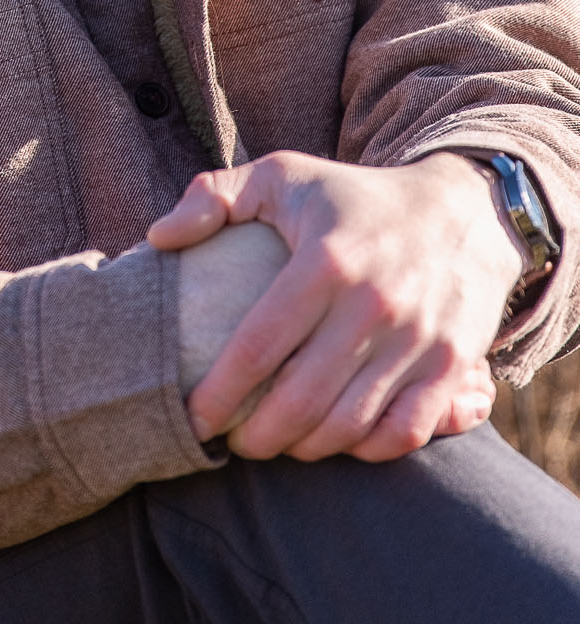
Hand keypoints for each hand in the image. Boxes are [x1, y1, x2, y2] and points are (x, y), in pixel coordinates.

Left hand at [149, 149, 516, 462]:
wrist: (465, 209)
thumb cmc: (353, 196)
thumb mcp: (282, 174)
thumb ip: (213, 197)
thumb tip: (157, 237)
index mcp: (326, 261)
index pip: (259, 346)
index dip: (220, 393)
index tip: (192, 416)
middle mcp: (374, 305)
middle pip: (302, 399)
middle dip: (256, 435)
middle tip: (230, 442)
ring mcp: (418, 339)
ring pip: (350, 424)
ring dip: (305, 447)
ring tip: (275, 443)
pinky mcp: (452, 365)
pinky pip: (405, 431)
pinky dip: (367, 449)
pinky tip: (335, 442)